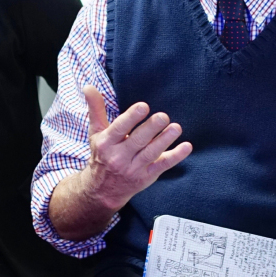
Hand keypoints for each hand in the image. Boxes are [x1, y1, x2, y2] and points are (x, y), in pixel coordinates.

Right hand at [77, 85, 191, 212]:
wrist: (102, 190)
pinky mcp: (146, 177)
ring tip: (176, 128)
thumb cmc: (102, 154)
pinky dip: (175, 156)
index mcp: (106, 143)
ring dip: (164, 140)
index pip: (119, 129)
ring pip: (151, 153)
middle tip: (163, 116)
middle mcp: (119, 157)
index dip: (131, 118)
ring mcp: (134, 168)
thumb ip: (96, 109)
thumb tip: (89, 86)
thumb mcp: (95, 133)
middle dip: (151, 128)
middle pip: (137, 141)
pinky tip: (186, 146)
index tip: (143, 107)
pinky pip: (162, 166)